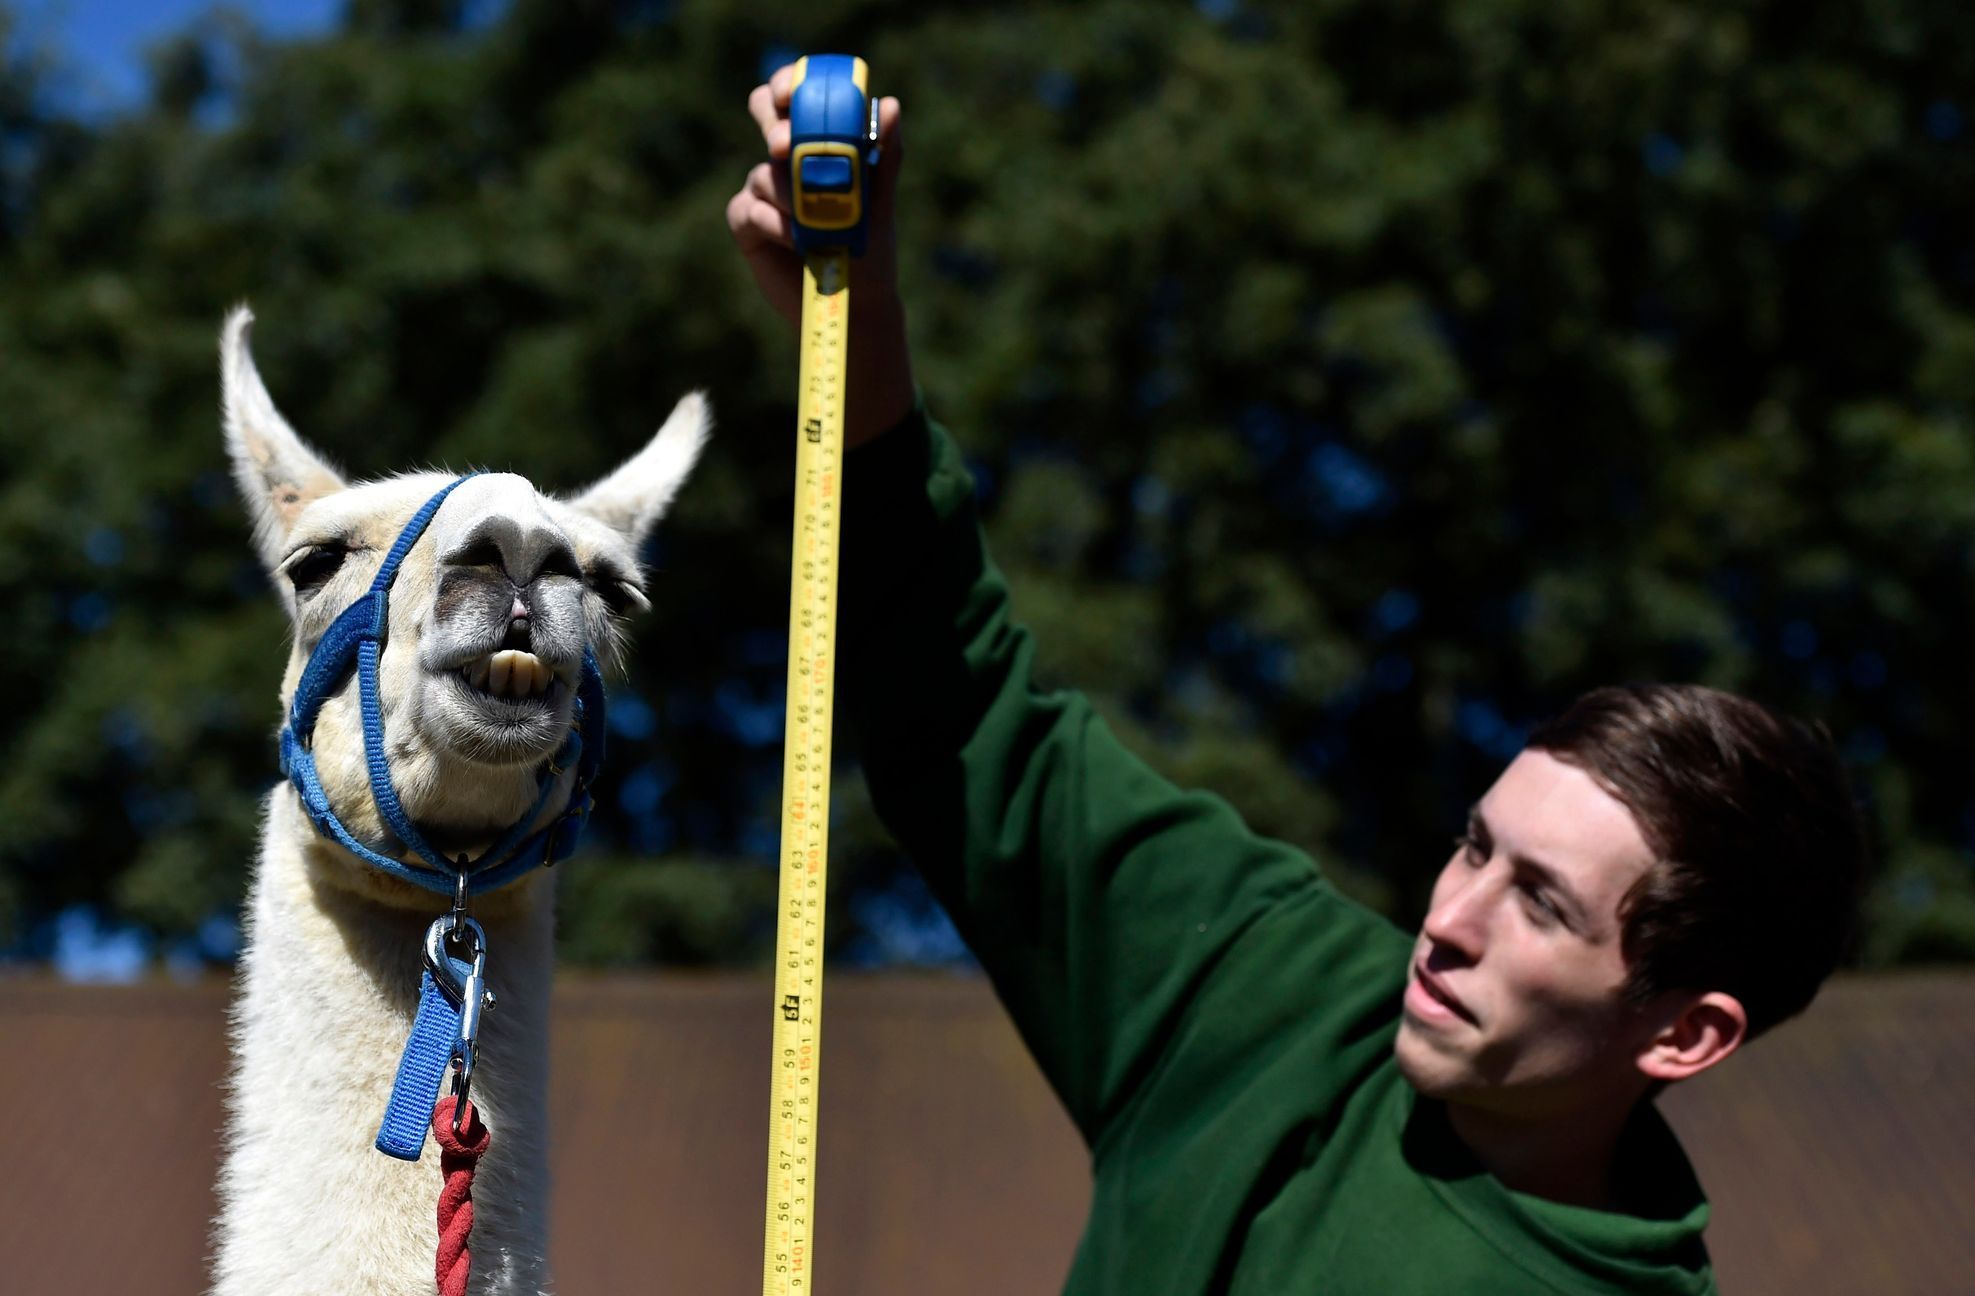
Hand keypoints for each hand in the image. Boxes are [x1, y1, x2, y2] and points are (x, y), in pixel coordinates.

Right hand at [727, 62, 915, 448]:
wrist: (855, 304)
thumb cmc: (871, 251)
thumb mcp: (880, 202)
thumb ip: (885, 155)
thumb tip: (890, 106)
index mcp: (820, 144)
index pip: (795, 96)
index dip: (786, 83)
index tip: (790, 91)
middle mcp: (788, 161)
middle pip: (765, 116)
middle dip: (773, 124)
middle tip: (785, 146)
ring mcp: (765, 191)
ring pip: (764, 173)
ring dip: (788, 195)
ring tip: (815, 227)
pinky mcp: (748, 224)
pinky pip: (748, 209)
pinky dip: (773, 223)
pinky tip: (796, 241)